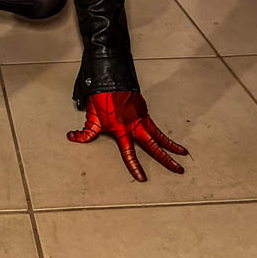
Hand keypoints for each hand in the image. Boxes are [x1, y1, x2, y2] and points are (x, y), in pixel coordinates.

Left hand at [67, 90, 186, 181]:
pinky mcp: (144, 112)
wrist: (110, 79)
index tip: (143, 178)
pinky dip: (163, 134)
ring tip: (183, 154)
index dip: (135, 167)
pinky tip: (168, 139)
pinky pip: (156, 126)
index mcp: (122, 131)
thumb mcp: (91, 117)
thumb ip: (85, 132)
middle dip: (167, 160)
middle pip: (154, 147)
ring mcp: (142, 119)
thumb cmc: (101, 98)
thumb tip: (73, 137)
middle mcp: (135, 126)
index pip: (129, 154)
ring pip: (160, 136)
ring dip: (172, 146)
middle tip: (178, 170)